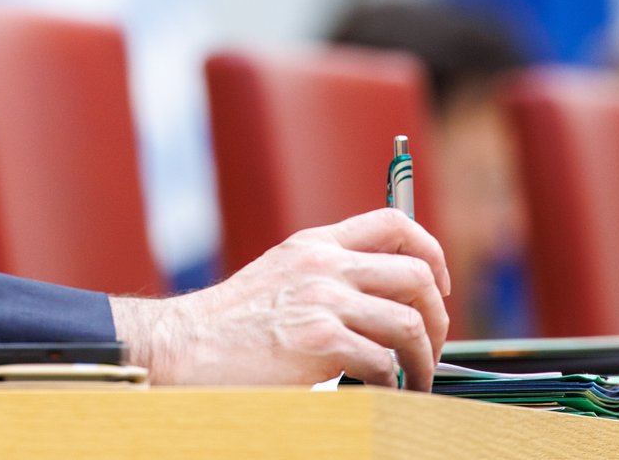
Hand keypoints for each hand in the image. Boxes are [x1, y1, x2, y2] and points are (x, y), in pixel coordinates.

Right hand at [111, 208, 450, 389]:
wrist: (181, 347)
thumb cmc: (228, 327)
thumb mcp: (280, 277)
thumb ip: (325, 277)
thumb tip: (383, 301)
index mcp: (316, 244)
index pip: (395, 224)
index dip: (430, 253)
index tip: (436, 286)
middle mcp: (324, 264)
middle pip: (416, 275)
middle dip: (438, 317)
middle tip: (431, 348)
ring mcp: (323, 300)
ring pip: (410, 323)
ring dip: (423, 360)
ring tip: (415, 381)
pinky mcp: (319, 342)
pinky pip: (383, 362)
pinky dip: (392, 384)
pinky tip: (382, 393)